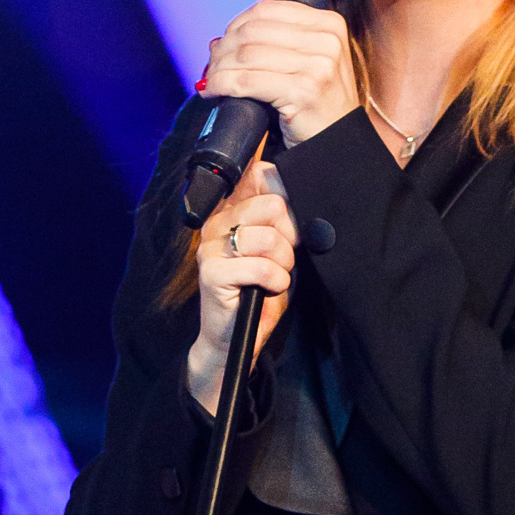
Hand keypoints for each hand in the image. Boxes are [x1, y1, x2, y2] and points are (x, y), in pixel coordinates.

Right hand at [187, 154, 299, 408]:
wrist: (235, 338)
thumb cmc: (259, 293)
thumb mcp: (279, 250)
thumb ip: (285, 222)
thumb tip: (303, 199)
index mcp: (232, 210)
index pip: (262, 175)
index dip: (287, 200)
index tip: (291, 229)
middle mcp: (217, 222)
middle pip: (272, 206)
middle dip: (290, 237)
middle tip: (283, 260)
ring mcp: (211, 247)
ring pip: (269, 238)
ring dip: (283, 264)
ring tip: (274, 277)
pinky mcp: (212, 273)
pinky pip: (262, 268)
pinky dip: (276, 283)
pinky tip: (268, 290)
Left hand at [199, 0, 360, 149]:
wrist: (338, 143)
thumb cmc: (317, 105)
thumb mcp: (307, 61)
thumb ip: (276, 43)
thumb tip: (220, 40)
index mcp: (329, 24)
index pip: (267, 11)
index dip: (236, 25)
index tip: (223, 44)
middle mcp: (327, 40)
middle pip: (253, 31)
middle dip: (224, 48)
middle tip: (212, 65)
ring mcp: (318, 66)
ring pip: (246, 55)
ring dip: (219, 68)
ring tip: (211, 80)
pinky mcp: (304, 91)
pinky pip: (247, 82)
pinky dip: (222, 85)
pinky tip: (213, 92)